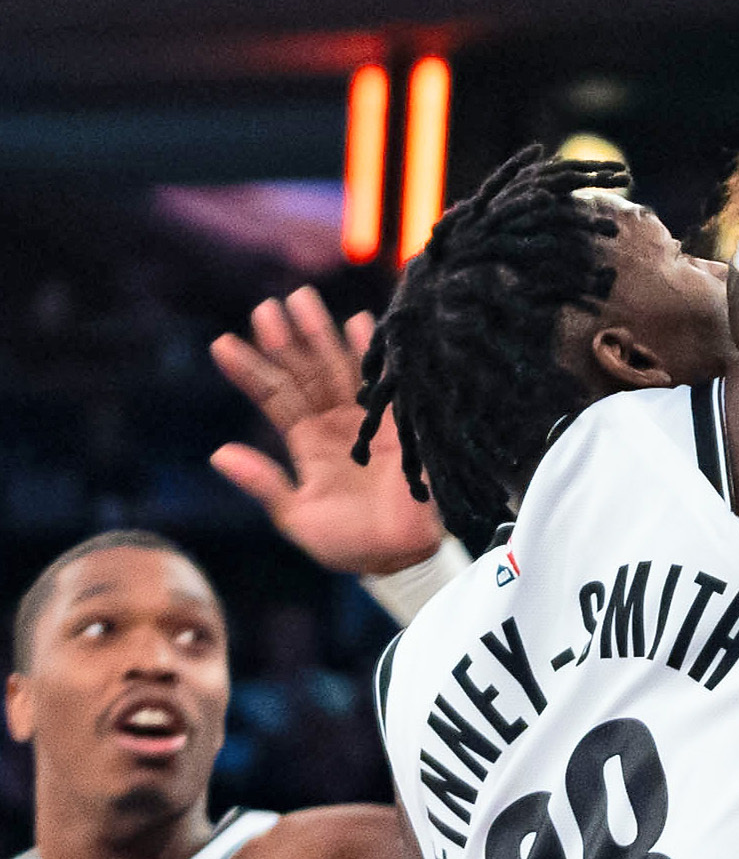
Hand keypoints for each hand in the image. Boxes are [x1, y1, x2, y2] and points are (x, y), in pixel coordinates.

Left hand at [210, 289, 444, 576]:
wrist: (400, 557)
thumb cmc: (347, 544)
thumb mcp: (296, 516)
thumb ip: (264, 482)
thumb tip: (218, 454)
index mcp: (308, 444)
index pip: (274, 398)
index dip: (250, 371)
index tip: (222, 344)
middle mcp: (334, 424)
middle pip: (305, 373)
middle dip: (286, 340)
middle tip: (266, 307)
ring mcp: (367, 420)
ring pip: (338, 369)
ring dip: (320, 335)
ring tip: (301, 300)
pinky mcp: (399, 424)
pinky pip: (384, 381)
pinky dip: (372, 353)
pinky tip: (360, 322)